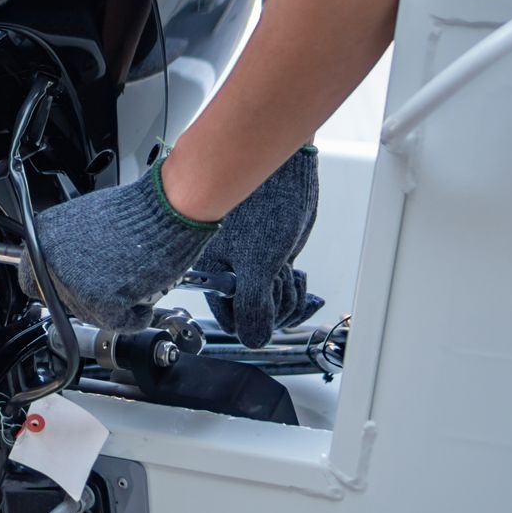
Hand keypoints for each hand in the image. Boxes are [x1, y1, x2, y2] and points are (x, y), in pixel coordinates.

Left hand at [34, 160, 219, 330]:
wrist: (163, 210)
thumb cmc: (135, 211)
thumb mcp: (84, 221)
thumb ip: (66, 248)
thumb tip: (63, 269)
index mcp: (43, 237)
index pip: (30, 279)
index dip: (55, 286)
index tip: (69, 287)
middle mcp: (51, 261)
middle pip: (64, 302)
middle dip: (88, 297)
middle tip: (112, 282)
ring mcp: (73, 284)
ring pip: (90, 314)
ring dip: (113, 307)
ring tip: (131, 282)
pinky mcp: (100, 302)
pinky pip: (118, 323)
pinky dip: (134, 318)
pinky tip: (141, 300)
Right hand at [200, 145, 318, 346]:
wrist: (287, 173)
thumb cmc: (264, 203)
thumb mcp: (257, 262)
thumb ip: (253, 305)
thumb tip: (253, 338)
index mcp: (213, 271)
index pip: (230, 320)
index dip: (251, 321)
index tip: (265, 310)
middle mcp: (230, 272)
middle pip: (254, 318)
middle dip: (274, 306)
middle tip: (277, 280)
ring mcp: (253, 268)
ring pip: (272, 308)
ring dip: (287, 298)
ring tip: (288, 274)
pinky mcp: (272, 262)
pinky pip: (283, 294)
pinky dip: (296, 293)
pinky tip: (298, 279)